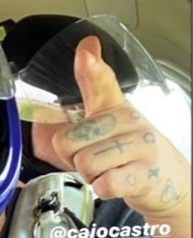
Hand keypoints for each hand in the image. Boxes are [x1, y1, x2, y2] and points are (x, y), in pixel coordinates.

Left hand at [52, 35, 190, 237]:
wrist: (168, 180)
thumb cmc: (131, 151)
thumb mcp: (108, 121)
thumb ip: (86, 98)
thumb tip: (73, 67)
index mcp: (116, 107)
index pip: (101, 82)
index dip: (91, 67)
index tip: (86, 49)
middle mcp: (129, 122)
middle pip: (69, 140)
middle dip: (74, 158)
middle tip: (96, 159)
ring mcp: (140, 147)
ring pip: (83, 164)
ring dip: (90, 176)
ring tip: (108, 170)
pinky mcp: (144, 175)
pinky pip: (104, 183)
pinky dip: (103, 188)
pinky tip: (116, 182)